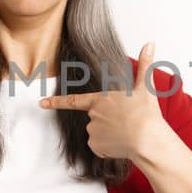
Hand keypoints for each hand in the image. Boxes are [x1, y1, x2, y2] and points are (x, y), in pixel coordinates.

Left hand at [39, 41, 172, 160]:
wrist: (148, 139)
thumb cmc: (146, 113)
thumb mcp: (146, 87)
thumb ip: (145, 65)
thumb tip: (150, 44)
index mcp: (100, 99)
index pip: (73, 101)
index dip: (56, 102)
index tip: (41, 103)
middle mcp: (92, 115)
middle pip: (96, 119)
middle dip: (108, 122)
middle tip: (126, 122)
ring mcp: (92, 131)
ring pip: (99, 134)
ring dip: (110, 135)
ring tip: (127, 133)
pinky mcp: (96, 146)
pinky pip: (100, 148)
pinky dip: (110, 148)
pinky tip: (122, 144)